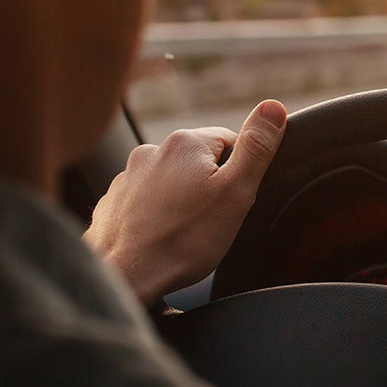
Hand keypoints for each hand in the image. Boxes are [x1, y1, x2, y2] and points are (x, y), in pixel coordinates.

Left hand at [83, 100, 286, 304]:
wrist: (125, 279)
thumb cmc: (184, 240)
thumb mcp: (236, 192)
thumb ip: (256, 147)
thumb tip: (273, 107)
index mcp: (186, 143)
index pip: (231, 142)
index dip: (238, 174)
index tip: (231, 201)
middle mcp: (152, 151)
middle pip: (200, 161)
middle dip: (209, 186)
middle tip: (211, 220)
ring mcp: (127, 176)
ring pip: (171, 181)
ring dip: (181, 199)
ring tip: (184, 232)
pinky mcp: (113, 202)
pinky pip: (145, 200)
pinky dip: (156, 214)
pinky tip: (160, 237)